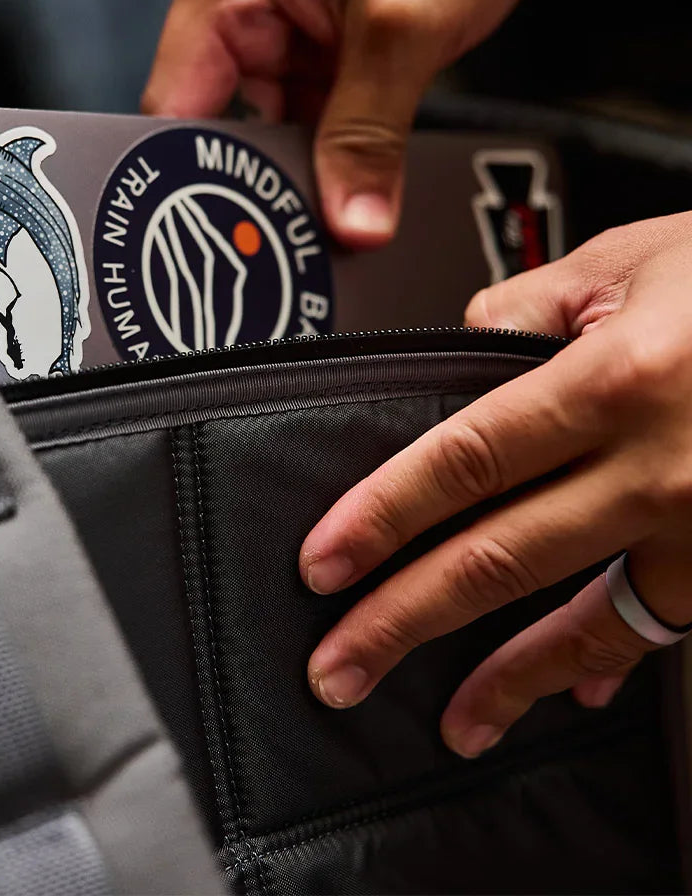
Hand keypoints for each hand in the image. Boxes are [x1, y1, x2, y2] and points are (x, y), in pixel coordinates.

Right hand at [141, 0, 544, 247]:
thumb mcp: (408, 27)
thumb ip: (369, 136)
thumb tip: (350, 230)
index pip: (173, 104)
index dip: (192, 179)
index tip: (223, 245)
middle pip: (213, 119)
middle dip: (259, 174)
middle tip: (299, 240)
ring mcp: (257, 9)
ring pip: (259, 120)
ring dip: (302, 155)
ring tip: (343, 197)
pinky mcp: (294, 27)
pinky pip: (294, 104)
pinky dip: (325, 135)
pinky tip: (356, 162)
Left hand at [298, 214, 691, 756]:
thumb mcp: (623, 260)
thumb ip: (518, 310)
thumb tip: (453, 362)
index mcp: (619, 380)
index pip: (466, 460)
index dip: (383, 516)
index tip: (324, 563)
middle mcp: (663, 467)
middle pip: (503, 558)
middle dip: (406, 621)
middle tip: (340, 666)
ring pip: (586, 620)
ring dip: (507, 680)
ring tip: (449, 721)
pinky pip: (662, 623)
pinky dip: (608, 660)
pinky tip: (568, 689)